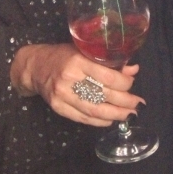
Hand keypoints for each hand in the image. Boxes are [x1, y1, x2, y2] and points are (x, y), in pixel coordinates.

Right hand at [10, 43, 145, 126]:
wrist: (35, 67)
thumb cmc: (62, 56)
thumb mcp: (84, 52)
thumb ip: (108, 61)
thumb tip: (133, 70)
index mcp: (78, 61)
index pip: (108, 76)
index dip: (124, 83)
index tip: (131, 84)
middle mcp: (70, 79)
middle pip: (104, 95)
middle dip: (125, 102)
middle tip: (137, 104)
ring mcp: (63, 95)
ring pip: (95, 110)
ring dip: (116, 115)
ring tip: (128, 114)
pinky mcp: (59, 108)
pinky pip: (84, 118)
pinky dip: (100, 121)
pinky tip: (111, 119)